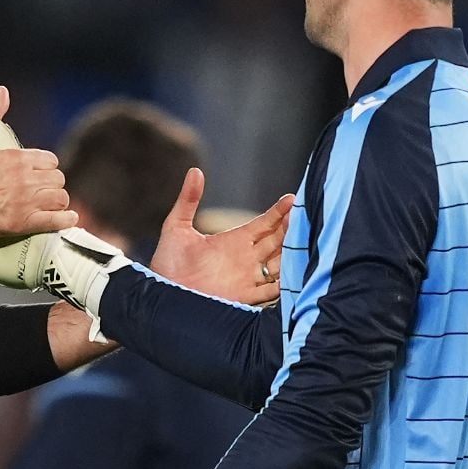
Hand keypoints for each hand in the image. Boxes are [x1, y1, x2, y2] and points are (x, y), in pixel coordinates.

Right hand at [0, 88, 76, 238]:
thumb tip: (2, 92)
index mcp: (17, 158)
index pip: (50, 160)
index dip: (46, 166)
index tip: (39, 171)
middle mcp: (25, 179)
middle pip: (58, 179)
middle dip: (52, 183)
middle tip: (43, 188)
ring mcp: (25, 202)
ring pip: (60, 198)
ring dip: (57, 200)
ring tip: (50, 202)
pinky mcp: (22, 223)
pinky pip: (56, 220)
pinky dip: (64, 219)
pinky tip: (65, 217)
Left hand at [149, 168, 292, 305]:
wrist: (161, 293)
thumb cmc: (167, 261)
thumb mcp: (176, 226)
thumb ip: (188, 199)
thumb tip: (195, 170)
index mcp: (234, 240)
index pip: (264, 223)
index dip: (279, 212)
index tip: (293, 199)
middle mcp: (245, 258)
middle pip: (278, 241)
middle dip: (293, 229)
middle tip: (306, 216)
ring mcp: (247, 278)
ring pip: (280, 264)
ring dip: (292, 254)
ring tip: (306, 242)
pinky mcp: (244, 298)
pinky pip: (270, 291)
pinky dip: (284, 285)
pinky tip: (295, 275)